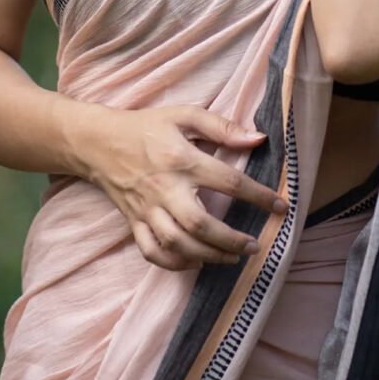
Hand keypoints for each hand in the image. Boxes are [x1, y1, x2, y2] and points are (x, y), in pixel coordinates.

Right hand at [78, 102, 284, 271]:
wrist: (98, 142)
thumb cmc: (146, 127)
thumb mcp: (183, 115)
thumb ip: (222, 126)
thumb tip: (258, 139)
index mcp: (182, 159)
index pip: (229, 181)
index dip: (259, 196)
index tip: (280, 206)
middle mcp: (165, 189)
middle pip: (200, 224)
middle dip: (231, 240)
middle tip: (255, 246)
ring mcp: (147, 209)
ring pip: (178, 244)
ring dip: (208, 256)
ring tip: (232, 258)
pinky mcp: (134, 223)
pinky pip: (152, 252)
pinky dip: (174, 264)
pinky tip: (194, 263)